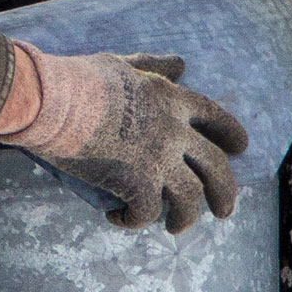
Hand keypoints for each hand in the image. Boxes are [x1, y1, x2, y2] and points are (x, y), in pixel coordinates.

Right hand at [0, 48, 246, 234]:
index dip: (232, 134)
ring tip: (174, 227)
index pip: (215, 117)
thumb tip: (181, 63)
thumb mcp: (122, 64)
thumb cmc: (77, 78)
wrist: (51, 100)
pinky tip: (118, 220)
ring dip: (186, 218)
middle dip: (225, 193)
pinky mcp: (136, 182)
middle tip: (225, 211)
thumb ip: (153, 66)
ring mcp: (158, 158)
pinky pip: (147, 213)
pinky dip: (134, 221)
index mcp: (170, 98)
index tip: (241, 149)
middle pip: (215, 167)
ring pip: (190, 197)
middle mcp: (173, 130)